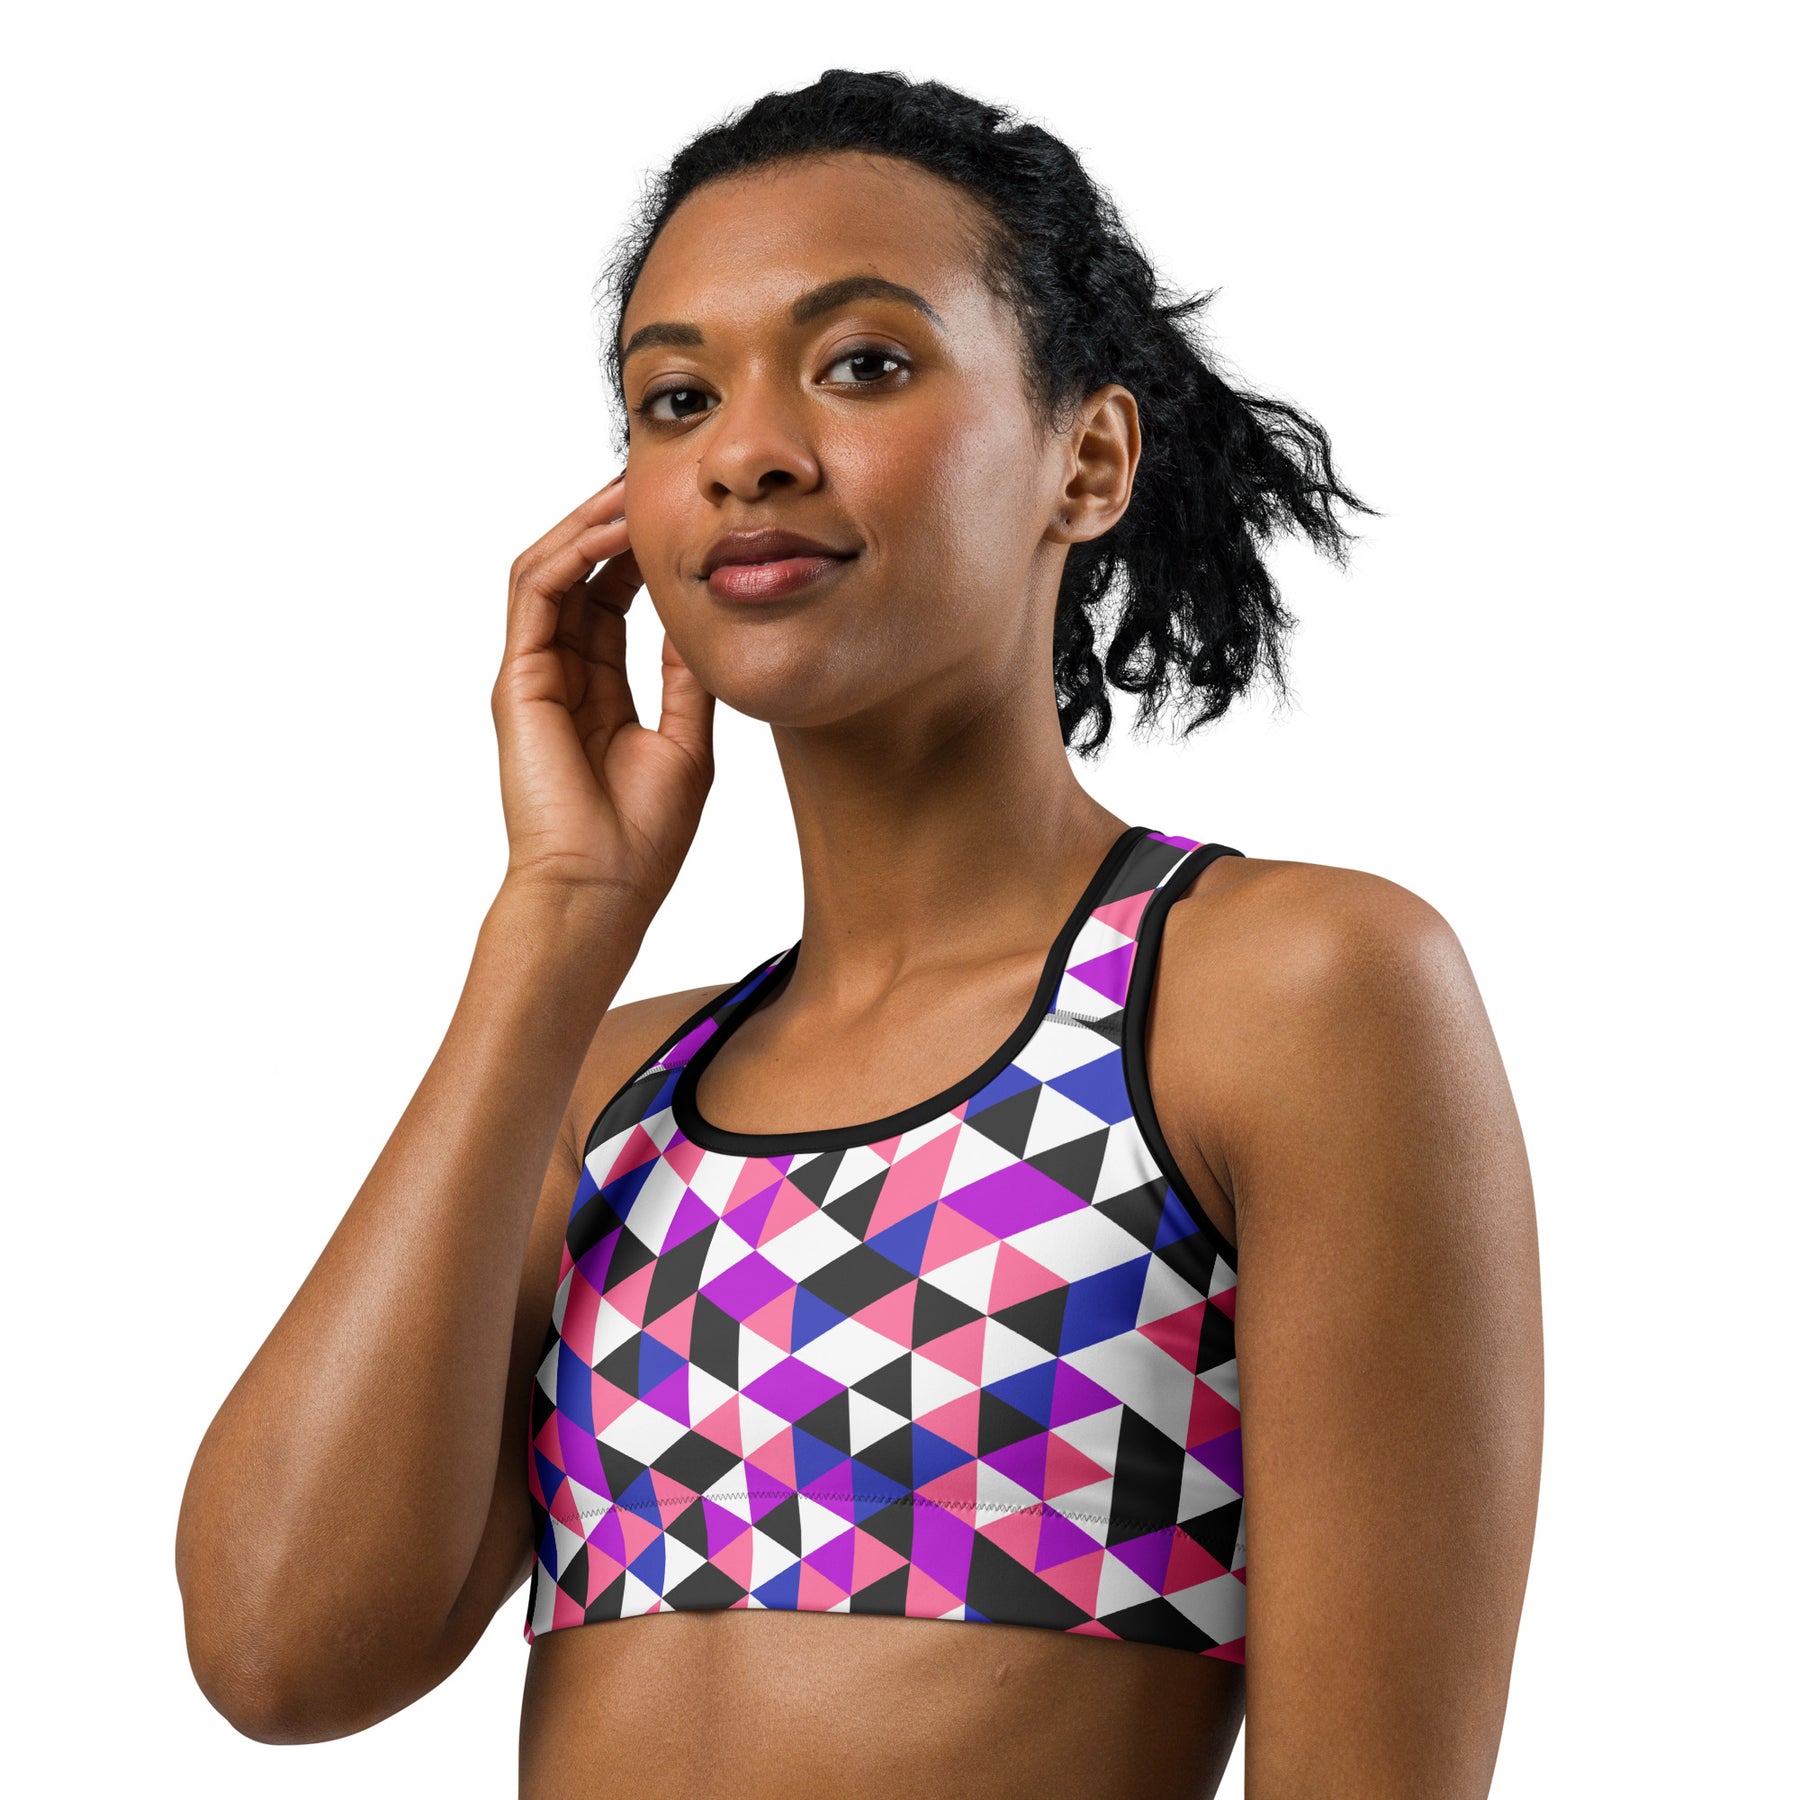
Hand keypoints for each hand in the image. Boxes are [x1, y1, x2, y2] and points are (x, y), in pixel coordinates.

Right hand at [491, 471, 713, 915]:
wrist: (601, 889)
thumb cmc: (642, 837)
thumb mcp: (686, 742)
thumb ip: (685, 678)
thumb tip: (700, 621)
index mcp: (596, 691)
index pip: (611, 599)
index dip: (641, 555)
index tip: (685, 521)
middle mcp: (558, 675)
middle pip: (578, 574)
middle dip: (612, 524)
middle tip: (655, 482)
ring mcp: (532, 675)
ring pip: (549, 569)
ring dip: (589, 525)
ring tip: (632, 491)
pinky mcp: (517, 680)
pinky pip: (536, 592)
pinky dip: (571, 553)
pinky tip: (614, 533)